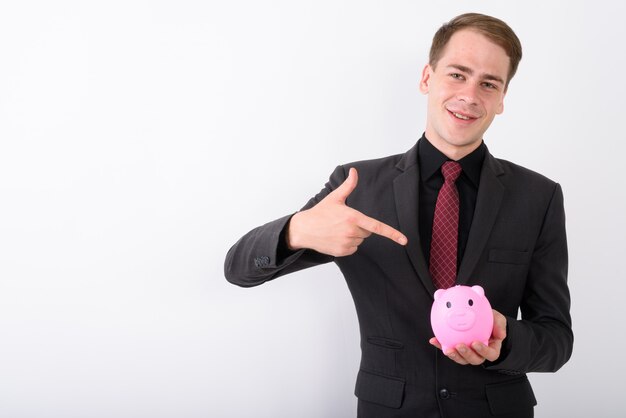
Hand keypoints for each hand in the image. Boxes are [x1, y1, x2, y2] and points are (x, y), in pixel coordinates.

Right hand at [286, 167, 407, 256]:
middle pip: (367, 232)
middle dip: (360, 227)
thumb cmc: (320, 213)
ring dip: (354, 236)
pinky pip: (353, 248)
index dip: (393, 234)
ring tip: (338, 230)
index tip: (404, 240)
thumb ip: (348, 185)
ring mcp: (347, 243)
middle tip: (344, 222)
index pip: (377, 227)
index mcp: (353, 217)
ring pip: (360, 240)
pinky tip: (336, 238)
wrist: (304, 229)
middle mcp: (351, 231)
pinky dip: (347, 244)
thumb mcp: (335, 197)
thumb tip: (354, 171)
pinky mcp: (342, 252)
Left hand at [429, 309, 506, 365]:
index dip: (483, 351)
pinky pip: (449, 348)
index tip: (475, 343)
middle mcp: (479, 353)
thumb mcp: (498, 320)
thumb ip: (499, 325)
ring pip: (461, 358)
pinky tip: (433, 340)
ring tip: (446, 349)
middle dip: (466, 355)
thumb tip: (501, 335)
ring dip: (453, 355)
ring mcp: (468, 353)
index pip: (490, 354)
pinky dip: (441, 345)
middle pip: (474, 359)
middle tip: (459, 346)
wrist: (483, 320)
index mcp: (491, 348)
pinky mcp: (457, 349)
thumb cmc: (492, 321)